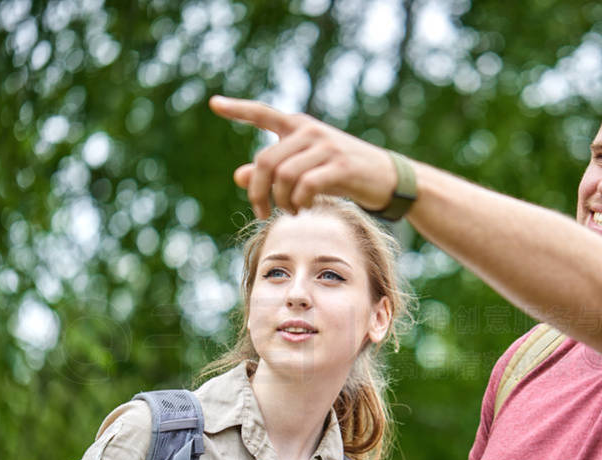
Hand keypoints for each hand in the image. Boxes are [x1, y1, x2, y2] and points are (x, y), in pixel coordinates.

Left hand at [208, 95, 396, 218]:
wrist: (387, 179)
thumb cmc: (343, 174)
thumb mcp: (305, 170)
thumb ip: (273, 171)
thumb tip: (238, 176)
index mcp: (298, 127)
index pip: (262, 114)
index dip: (237, 109)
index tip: (214, 104)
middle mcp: (309, 131)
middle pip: (265, 162)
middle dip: (258, 193)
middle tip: (262, 213)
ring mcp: (325, 146)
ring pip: (283, 176)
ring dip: (281, 202)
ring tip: (291, 212)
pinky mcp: (340, 165)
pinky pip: (305, 186)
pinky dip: (300, 203)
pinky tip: (306, 208)